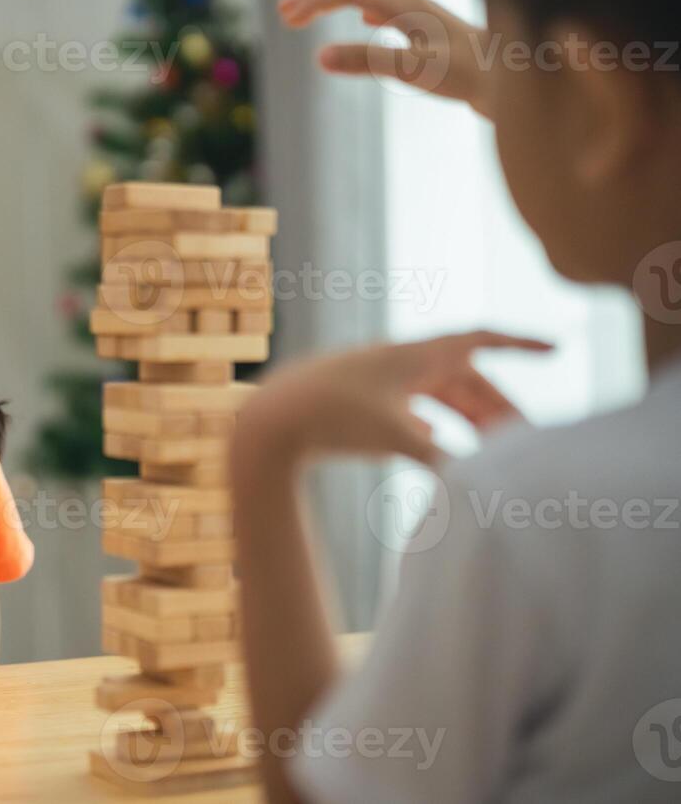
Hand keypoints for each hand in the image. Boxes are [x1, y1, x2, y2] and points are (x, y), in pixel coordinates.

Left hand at [233, 330, 552, 478]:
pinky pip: (411, 408)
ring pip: (439, 396)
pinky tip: (440, 446)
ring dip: (469, 421)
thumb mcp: (394, 437)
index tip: (557, 348)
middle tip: (528, 442)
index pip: (479, 339)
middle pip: (465, 380)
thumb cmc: (330, 418)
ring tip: (494, 452)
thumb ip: (443, 459)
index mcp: (414, 356)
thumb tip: (482, 485)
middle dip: (499, 409)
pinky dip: (434, 425)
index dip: (520, 344)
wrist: (268, 419)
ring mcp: (380, 382)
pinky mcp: (362, 404)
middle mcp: (400, 363)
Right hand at [277, 0, 494, 119]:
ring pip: (371, 0)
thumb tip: (318, 55)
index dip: (315, 0)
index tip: (285, 16)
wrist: (523, 80)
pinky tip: (366, 25)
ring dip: (337, 5)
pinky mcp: (435, 36)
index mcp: (406, 6)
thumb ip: (368, 60)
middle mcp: (414, 6)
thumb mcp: (415, 68)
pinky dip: (365, 16)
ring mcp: (425, 20)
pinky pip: (390, 16)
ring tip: (311, 15)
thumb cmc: (473, 75)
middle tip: (283, 13)